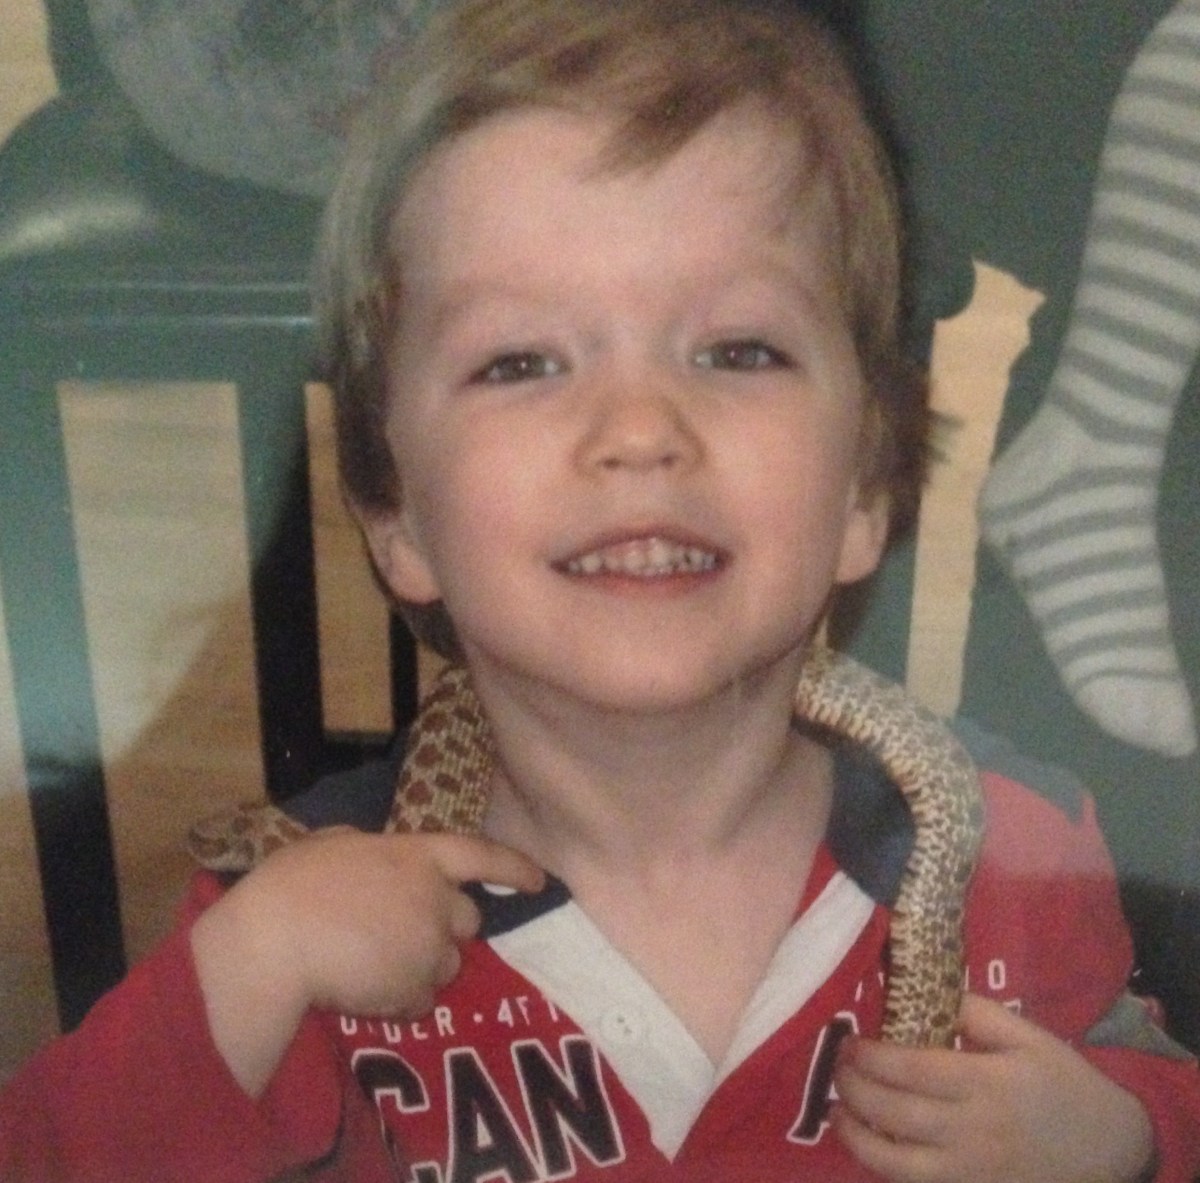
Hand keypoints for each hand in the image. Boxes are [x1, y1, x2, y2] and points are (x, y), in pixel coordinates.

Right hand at [192, 829, 543, 1095]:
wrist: (274, 942)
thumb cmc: (292, 883)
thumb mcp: (333, 843)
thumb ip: (366, 848)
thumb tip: (367, 853)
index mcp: (417, 855)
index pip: (483, 856)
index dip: (514, 868)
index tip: (539, 882)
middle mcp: (436, 899)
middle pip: (469, 920)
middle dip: (445, 927)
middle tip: (399, 933)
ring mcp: (429, 946)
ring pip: (446, 964)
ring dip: (422, 966)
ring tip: (373, 967)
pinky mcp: (415, 989)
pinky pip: (422, 1000)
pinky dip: (402, 999)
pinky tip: (365, 991)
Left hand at [833, 994, 1154, 1182]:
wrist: (1109, 1149)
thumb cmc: (1063, 1084)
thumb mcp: (1027, 1036)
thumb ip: (975, 1012)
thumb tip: (924, 995)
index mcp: (985, 1083)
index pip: (910, 1070)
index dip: (870, 1057)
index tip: (849, 1042)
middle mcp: (972, 1130)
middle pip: (894, 1113)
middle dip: (853, 1089)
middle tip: (837, 1068)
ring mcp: (969, 1172)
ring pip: (895, 1163)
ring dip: (855, 1136)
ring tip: (838, 1110)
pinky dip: (884, 1167)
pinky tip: (870, 1143)